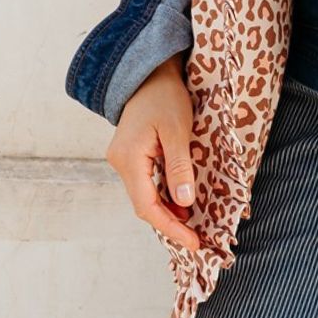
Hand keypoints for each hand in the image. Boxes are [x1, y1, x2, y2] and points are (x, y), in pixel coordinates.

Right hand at [104, 53, 200, 251]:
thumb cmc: (165, 97)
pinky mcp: (132, 156)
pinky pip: (147, 183)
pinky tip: (182, 200)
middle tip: (196, 237)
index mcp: (128, 159)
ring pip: (146, 195)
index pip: (147, 206)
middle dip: (170, 223)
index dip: (170, 227)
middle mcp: (121, 163)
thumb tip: (184, 203)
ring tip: (193, 222)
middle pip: (145, 204)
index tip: (193, 242)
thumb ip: (179, 166)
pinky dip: (165, 195)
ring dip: (168, 210)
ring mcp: (124, 160)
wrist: (151, 74)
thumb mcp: (177, 130)